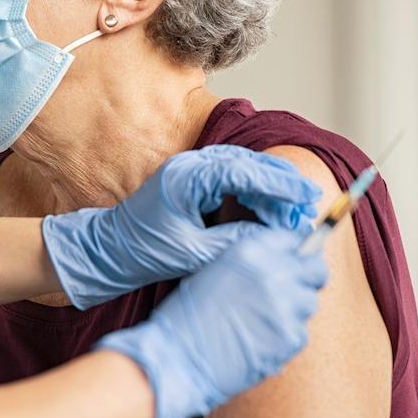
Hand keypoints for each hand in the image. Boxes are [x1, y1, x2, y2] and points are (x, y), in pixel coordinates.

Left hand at [42, 145, 320, 308]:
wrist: (108, 251)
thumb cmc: (143, 252)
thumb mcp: (194, 253)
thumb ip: (234, 242)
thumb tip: (274, 238)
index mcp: (187, 178)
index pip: (244, 172)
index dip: (280, 184)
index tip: (306, 196)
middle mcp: (189, 166)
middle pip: (248, 164)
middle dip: (281, 184)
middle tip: (309, 203)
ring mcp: (190, 170)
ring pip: (242, 169)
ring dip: (269, 187)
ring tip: (295, 209)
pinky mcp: (191, 181)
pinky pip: (231, 178)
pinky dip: (253, 191)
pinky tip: (269, 209)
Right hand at [95, 227, 327, 417]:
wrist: (178, 357)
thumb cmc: (187, 317)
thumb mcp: (215, 271)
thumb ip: (251, 264)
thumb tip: (283, 264)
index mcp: (251, 251)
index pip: (294, 240)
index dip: (295, 254)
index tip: (293, 265)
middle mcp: (274, 273)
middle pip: (316, 269)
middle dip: (308, 278)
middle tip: (293, 292)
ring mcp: (286, 306)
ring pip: (309, 303)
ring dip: (294, 311)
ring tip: (263, 323)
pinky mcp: (291, 337)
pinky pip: (301, 333)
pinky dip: (285, 339)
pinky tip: (260, 342)